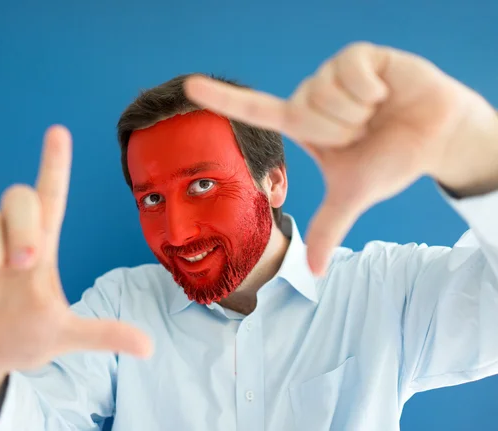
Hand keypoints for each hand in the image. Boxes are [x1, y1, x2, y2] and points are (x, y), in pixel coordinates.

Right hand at [0, 126, 151, 406]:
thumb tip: (149, 348)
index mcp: (42, 248)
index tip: (58, 133)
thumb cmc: (21, 340)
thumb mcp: (63, 336)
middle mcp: (12, 237)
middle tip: (23, 264)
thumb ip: (103, 334)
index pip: (50, 196)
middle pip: (18, 196)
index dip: (54, 164)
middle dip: (22, 227)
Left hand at [184, 42, 497, 275]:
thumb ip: (329, 227)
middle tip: (364, 132)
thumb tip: (312, 273)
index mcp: (303, 124)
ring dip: (357, 113)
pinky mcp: (360, 55)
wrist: (437, 139)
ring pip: (324, 93)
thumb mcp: (352, 195)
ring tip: (376, 113)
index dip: (222, 99)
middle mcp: (312, 95)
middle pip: (302, 111)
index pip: (255, 109)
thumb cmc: (391, 162)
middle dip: (339, 131)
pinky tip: (386, 93)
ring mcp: (333, 73)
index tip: (190, 88)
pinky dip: (373, 90)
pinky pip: (351, 72)